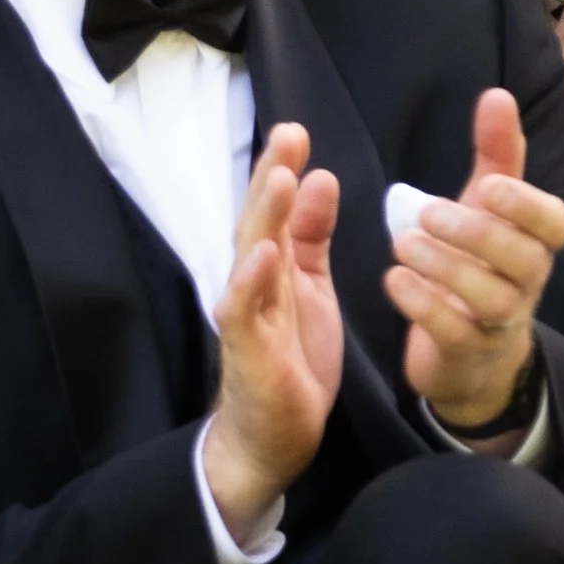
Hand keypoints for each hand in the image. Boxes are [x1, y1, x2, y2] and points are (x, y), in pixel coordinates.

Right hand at [203, 122, 342, 542]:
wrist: (272, 433)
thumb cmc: (291, 356)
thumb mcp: (310, 286)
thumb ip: (311, 236)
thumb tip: (319, 178)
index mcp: (274, 267)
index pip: (275, 210)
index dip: (282, 169)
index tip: (296, 129)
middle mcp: (254, 284)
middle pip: (258, 221)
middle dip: (271, 177)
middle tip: (288, 131)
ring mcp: (247, 315)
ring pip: (250, 257)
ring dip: (262, 217)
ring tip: (279, 175)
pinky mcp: (248, 350)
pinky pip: (244, 311)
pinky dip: (251, 282)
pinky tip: (264, 255)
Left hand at [385, 86, 563, 433]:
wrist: (470, 353)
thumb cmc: (480, 265)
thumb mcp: (488, 209)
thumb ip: (496, 154)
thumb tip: (497, 94)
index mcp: (535, 244)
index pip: (554, 224)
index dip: (527, 206)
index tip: (488, 185)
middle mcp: (527, 284)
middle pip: (525, 260)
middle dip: (479, 233)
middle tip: (428, 212)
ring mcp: (501, 323)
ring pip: (493, 299)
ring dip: (447, 268)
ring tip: (402, 244)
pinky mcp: (468, 352)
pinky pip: (455, 333)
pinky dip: (424, 306)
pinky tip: (393, 281)